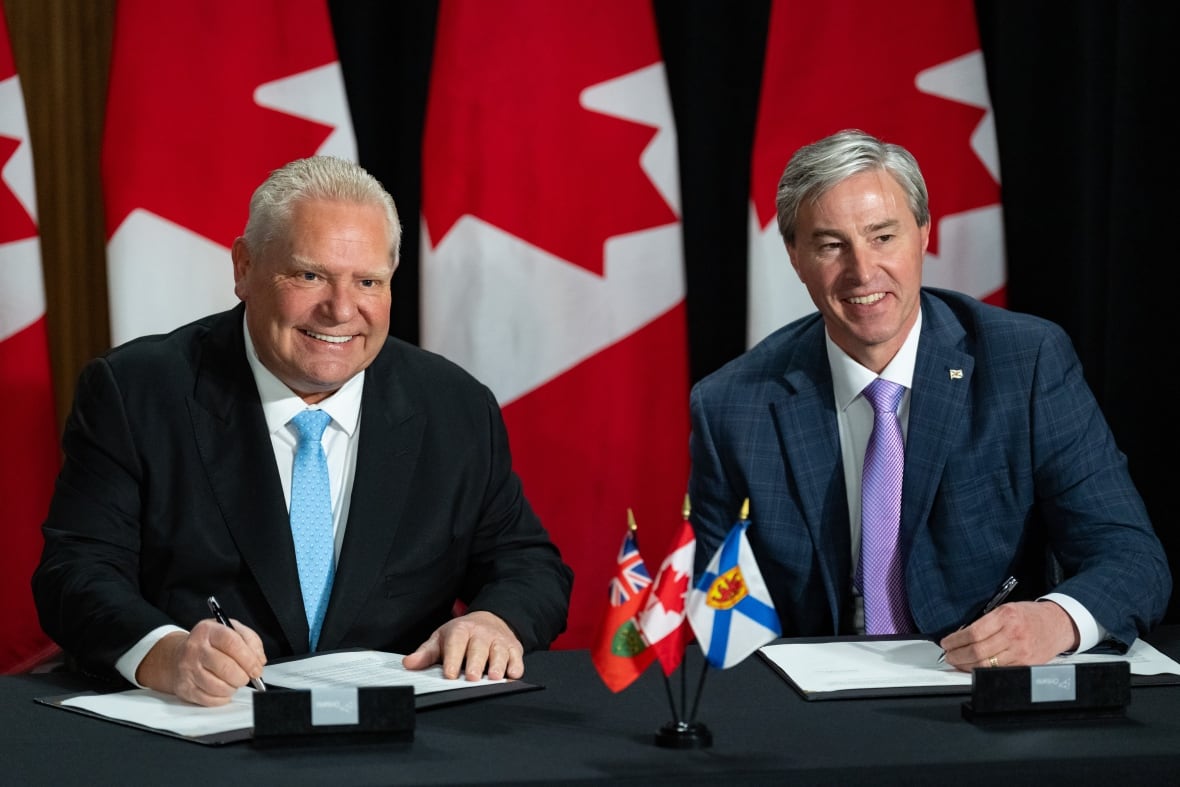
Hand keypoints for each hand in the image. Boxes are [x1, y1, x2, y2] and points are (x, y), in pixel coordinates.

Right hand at [136, 619, 266, 705]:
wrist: (180, 655)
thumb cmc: (210, 644)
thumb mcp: (231, 630)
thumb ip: (250, 641)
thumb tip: (259, 661)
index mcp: (209, 631)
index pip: (232, 643)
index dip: (249, 658)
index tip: (256, 668)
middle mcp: (195, 648)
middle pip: (226, 667)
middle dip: (243, 676)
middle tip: (247, 677)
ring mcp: (188, 669)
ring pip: (218, 686)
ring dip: (233, 687)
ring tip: (234, 681)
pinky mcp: (185, 687)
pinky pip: (210, 699)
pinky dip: (222, 697)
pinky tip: (223, 689)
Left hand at [402, 610, 523, 680]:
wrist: (490, 620)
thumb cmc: (462, 635)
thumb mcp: (442, 639)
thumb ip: (426, 653)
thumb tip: (408, 663)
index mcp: (461, 630)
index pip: (456, 644)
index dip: (453, 659)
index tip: (449, 674)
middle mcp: (481, 634)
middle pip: (479, 648)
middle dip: (476, 663)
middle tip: (472, 678)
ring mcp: (499, 641)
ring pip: (500, 652)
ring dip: (498, 664)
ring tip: (494, 677)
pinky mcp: (514, 648)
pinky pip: (517, 657)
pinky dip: (516, 666)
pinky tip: (513, 674)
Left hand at [938, 600, 1079, 671]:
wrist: (1058, 624)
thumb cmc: (1030, 615)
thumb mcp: (1006, 609)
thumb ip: (986, 622)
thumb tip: (961, 635)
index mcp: (1006, 617)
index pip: (973, 633)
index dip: (955, 641)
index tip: (946, 643)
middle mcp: (1013, 635)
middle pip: (977, 651)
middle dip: (957, 655)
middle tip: (948, 655)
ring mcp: (1021, 652)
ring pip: (986, 665)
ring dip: (966, 665)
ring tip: (957, 662)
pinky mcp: (1026, 665)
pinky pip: (999, 671)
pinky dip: (983, 671)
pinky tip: (974, 667)